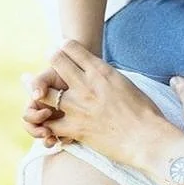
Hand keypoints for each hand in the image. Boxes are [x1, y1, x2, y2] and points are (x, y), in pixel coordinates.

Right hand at [21, 65, 68, 146]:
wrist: (82, 74)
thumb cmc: (63, 72)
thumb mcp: (51, 74)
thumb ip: (40, 82)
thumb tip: (35, 95)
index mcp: (36, 104)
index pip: (28, 117)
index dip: (34, 118)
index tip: (46, 113)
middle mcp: (44, 115)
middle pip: (35, 131)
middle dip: (38, 134)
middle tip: (47, 134)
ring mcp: (56, 122)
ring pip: (47, 137)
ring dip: (48, 141)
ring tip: (55, 140)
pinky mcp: (69, 127)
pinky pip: (63, 138)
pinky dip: (65, 139)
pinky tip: (72, 137)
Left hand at [45, 41, 174, 171]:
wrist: (147, 138)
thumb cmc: (145, 111)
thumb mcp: (126, 83)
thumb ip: (108, 76)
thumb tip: (100, 73)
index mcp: (101, 71)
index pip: (73, 48)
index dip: (65, 46)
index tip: (63, 47)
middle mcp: (86, 85)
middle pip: (56, 61)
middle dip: (51, 57)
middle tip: (50, 59)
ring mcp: (77, 107)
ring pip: (44, 92)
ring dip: (38, 89)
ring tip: (36, 88)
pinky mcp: (74, 128)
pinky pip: (49, 123)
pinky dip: (46, 122)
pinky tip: (46, 121)